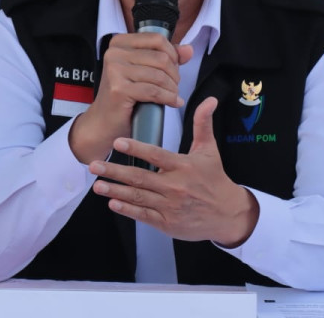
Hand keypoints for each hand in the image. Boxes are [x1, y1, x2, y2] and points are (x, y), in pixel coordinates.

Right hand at [68, 33, 192, 163]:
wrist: (104, 122)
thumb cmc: (125, 95)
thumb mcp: (144, 70)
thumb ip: (166, 57)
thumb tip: (188, 50)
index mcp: (119, 42)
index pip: (157, 39)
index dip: (172, 54)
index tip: (174, 68)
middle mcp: (114, 53)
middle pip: (161, 57)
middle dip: (174, 74)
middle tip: (174, 86)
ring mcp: (115, 70)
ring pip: (159, 75)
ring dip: (172, 88)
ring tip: (173, 96)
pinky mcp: (119, 89)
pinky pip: (153, 91)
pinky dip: (168, 98)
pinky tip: (173, 102)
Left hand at [89, 97, 259, 246]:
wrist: (228, 214)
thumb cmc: (215, 180)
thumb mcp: (209, 150)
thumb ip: (203, 124)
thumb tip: (210, 100)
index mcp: (183, 166)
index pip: (156, 155)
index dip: (136, 148)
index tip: (118, 142)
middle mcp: (175, 186)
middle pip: (140, 177)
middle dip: (115, 171)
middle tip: (95, 165)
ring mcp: (170, 206)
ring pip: (138, 197)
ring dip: (116, 191)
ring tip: (98, 185)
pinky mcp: (168, 223)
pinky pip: (144, 216)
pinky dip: (128, 210)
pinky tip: (113, 204)